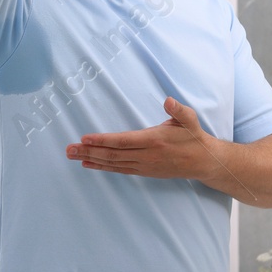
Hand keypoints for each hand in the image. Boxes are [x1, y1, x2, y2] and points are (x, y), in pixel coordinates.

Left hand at [65, 97, 221, 181]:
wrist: (204, 162)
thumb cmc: (194, 138)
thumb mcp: (190, 121)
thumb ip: (179, 110)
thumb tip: (168, 100)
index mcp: (154, 140)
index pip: (123, 141)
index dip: (102, 140)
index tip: (84, 138)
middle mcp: (146, 155)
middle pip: (112, 154)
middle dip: (88, 151)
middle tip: (68, 149)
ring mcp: (143, 165)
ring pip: (112, 163)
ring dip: (90, 159)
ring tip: (72, 155)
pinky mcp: (143, 171)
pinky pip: (118, 170)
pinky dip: (102, 167)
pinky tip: (88, 164)